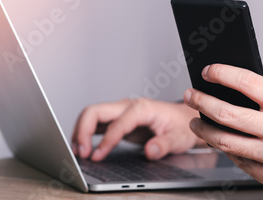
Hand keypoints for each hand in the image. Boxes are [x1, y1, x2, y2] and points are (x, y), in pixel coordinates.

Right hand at [72, 98, 204, 160]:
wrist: (184, 119)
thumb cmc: (181, 126)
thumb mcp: (179, 137)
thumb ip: (164, 145)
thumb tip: (150, 150)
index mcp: (142, 108)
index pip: (117, 123)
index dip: (105, 141)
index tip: (97, 156)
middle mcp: (128, 106)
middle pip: (96, 111)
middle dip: (83, 130)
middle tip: (81, 152)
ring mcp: (121, 111)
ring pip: (92, 115)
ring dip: (81, 131)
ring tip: (78, 151)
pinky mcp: (118, 119)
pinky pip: (96, 122)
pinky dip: (85, 133)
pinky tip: (83, 146)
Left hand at [183, 64, 262, 194]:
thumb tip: (235, 78)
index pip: (246, 81)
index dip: (221, 73)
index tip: (208, 71)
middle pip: (227, 113)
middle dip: (201, 101)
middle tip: (190, 95)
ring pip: (225, 140)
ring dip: (203, 128)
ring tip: (196, 119)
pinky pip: (237, 160)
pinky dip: (224, 147)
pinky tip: (220, 138)